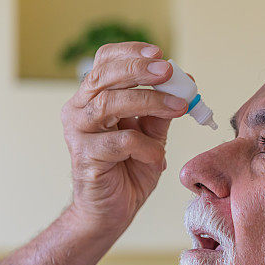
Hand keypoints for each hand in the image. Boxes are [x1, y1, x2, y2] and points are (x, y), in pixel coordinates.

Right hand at [60, 42, 188, 233]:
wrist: (111, 211)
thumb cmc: (130, 169)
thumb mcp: (152, 135)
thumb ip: (162, 111)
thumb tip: (185, 84)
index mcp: (93, 98)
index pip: (104, 62)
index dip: (130, 53)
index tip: (159, 52)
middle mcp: (79, 111)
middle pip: (103, 76)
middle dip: (138, 69)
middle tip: (168, 71)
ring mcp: (79, 134)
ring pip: (108, 104)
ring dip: (149, 101)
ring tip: (179, 107)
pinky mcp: (86, 158)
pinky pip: (120, 142)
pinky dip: (146, 147)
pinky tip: (158, 158)